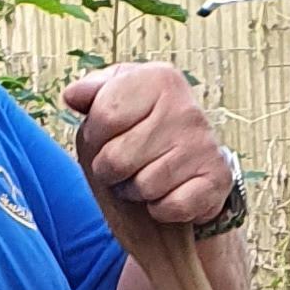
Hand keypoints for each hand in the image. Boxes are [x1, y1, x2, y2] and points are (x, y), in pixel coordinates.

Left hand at [66, 63, 231, 235]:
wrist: (196, 154)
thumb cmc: (146, 125)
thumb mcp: (119, 96)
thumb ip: (92, 92)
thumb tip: (72, 96)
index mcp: (159, 80)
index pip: (103, 116)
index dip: (94, 137)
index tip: (105, 138)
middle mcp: (186, 109)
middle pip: (117, 159)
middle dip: (111, 170)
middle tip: (123, 165)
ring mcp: (203, 145)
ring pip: (143, 187)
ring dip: (135, 191)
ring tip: (145, 177)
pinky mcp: (216, 179)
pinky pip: (170, 207)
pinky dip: (161, 209)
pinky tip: (167, 193)